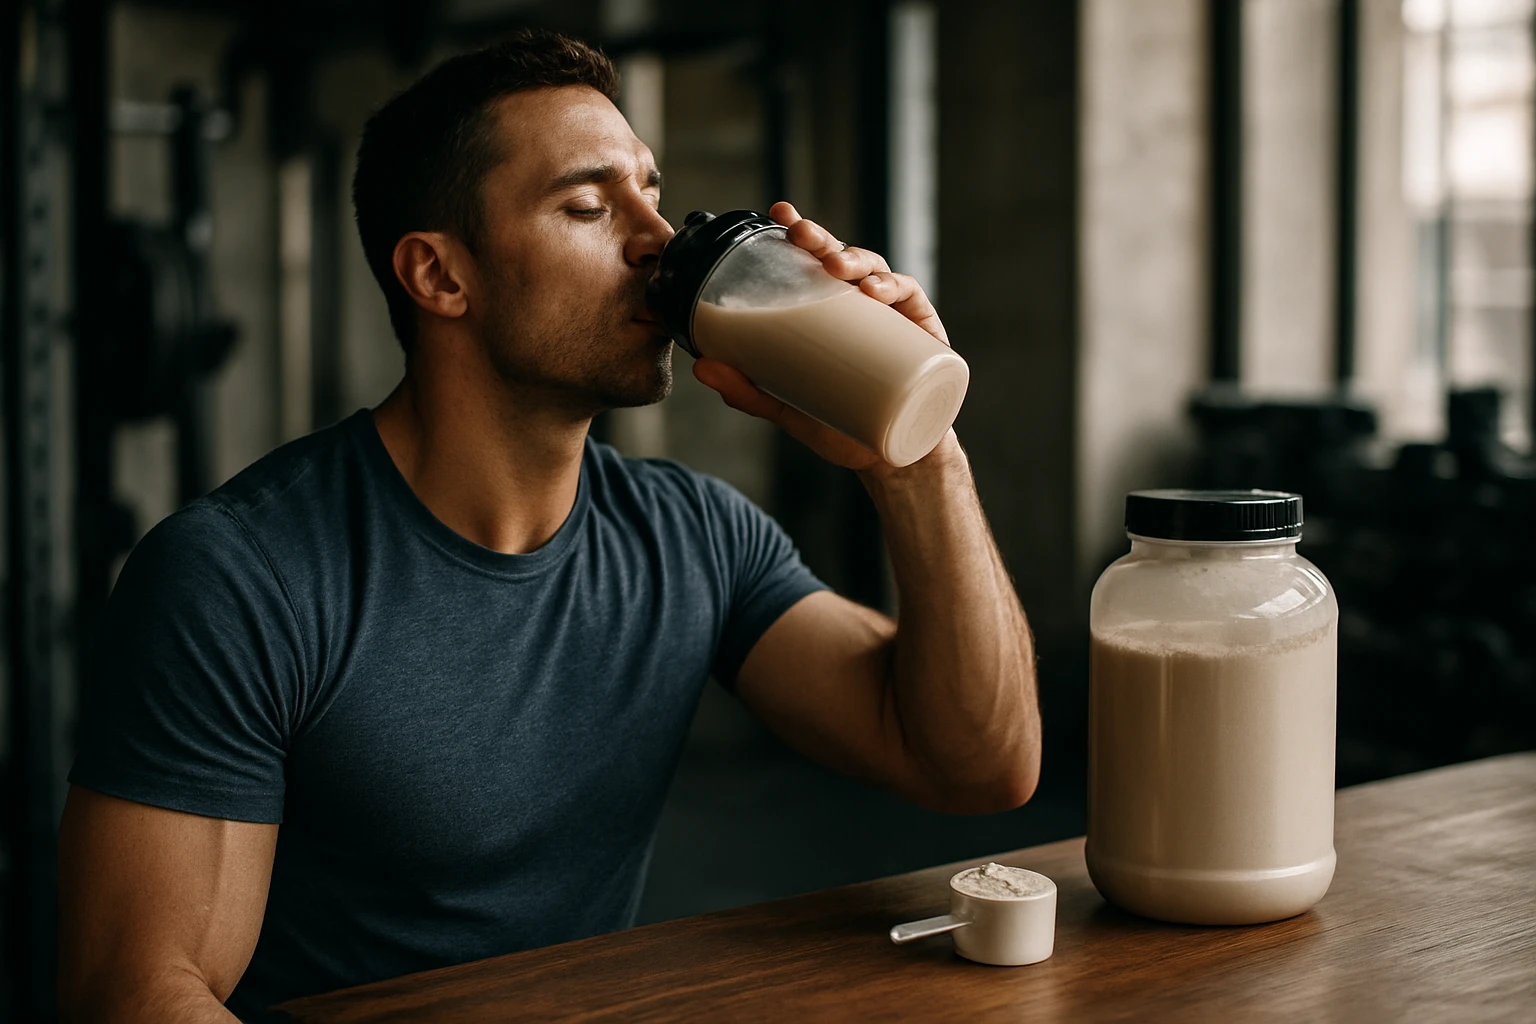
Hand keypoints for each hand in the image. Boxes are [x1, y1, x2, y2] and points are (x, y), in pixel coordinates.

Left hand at [692, 201, 951, 472]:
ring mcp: (893, 315)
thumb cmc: (842, 425)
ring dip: (855, 259)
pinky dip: (893, 287)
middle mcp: (861, 305)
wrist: (890, 458)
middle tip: (800, 234)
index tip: (780, 213)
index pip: (814, 263)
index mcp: (831, 312)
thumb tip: (700, 367)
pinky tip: (874, 291)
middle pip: (841, 258)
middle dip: (821, 238)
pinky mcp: (923, 331)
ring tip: (835, 265)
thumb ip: (748, 390)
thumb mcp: (788, 407)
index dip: (800, 232)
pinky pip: (910, 297)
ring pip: (875, 270)